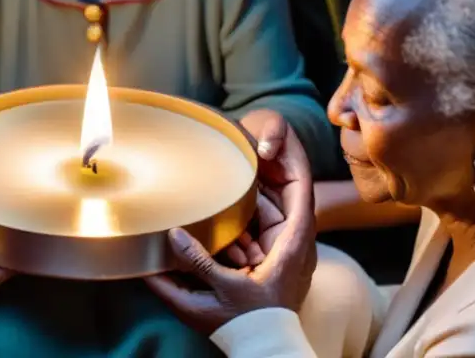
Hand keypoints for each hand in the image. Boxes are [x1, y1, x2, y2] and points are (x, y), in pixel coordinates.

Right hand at [147, 112, 316, 334]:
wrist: (265, 350)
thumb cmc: (251, 325)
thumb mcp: (221, 292)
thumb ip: (198, 262)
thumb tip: (172, 233)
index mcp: (293, 244)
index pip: (302, 192)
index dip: (294, 161)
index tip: (281, 137)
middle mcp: (294, 243)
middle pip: (285, 195)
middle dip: (267, 170)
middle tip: (248, 142)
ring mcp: (285, 251)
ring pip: (271, 211)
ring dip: (253, 192)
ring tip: (235, 165)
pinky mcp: (272, 259)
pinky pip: (260, 227)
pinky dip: (246, 214)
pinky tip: (225, 204)